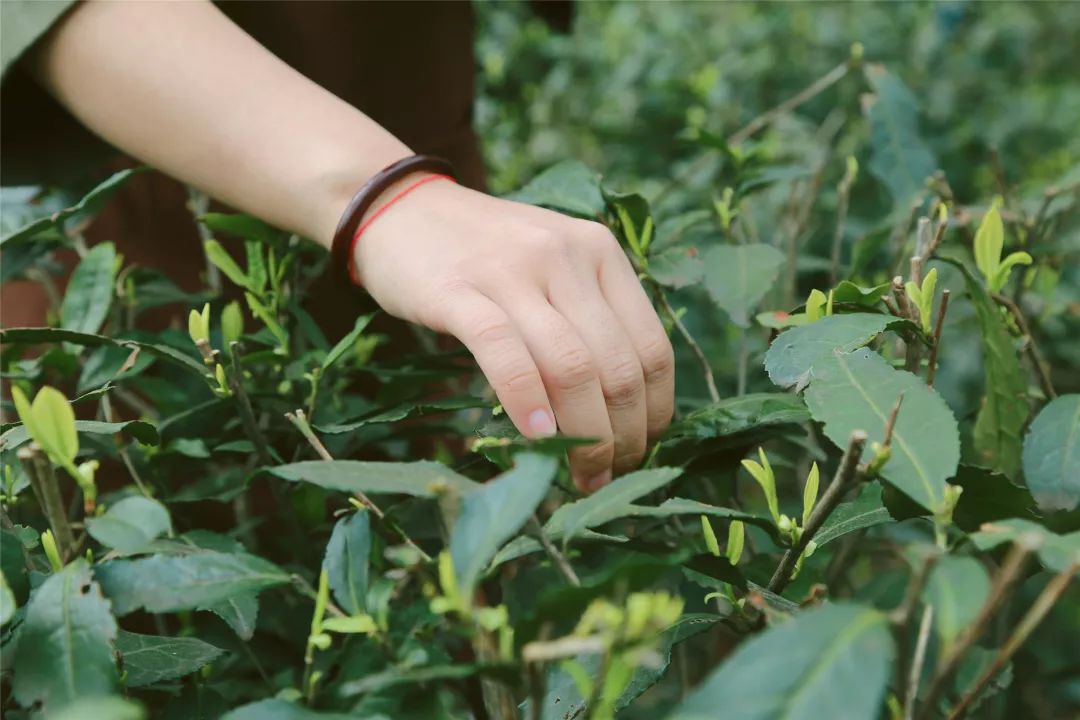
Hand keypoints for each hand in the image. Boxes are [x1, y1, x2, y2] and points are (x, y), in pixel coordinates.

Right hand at [353, 177, 674, 490]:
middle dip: (622, 436)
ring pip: (572, 366)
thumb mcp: (551, 269)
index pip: (651, 347)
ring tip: (581, 473)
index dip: (655, 412)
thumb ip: (587, 319)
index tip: (641, 451)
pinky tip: (538, 438)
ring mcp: (513, 270)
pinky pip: (506, 353)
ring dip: (584, 434)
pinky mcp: (459, 290)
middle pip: (617, 366)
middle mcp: (566, 256)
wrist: (399, 207)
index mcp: (600, 252)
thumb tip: (623, 412)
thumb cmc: (481, 255)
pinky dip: (528, 402)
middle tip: (609, 475)